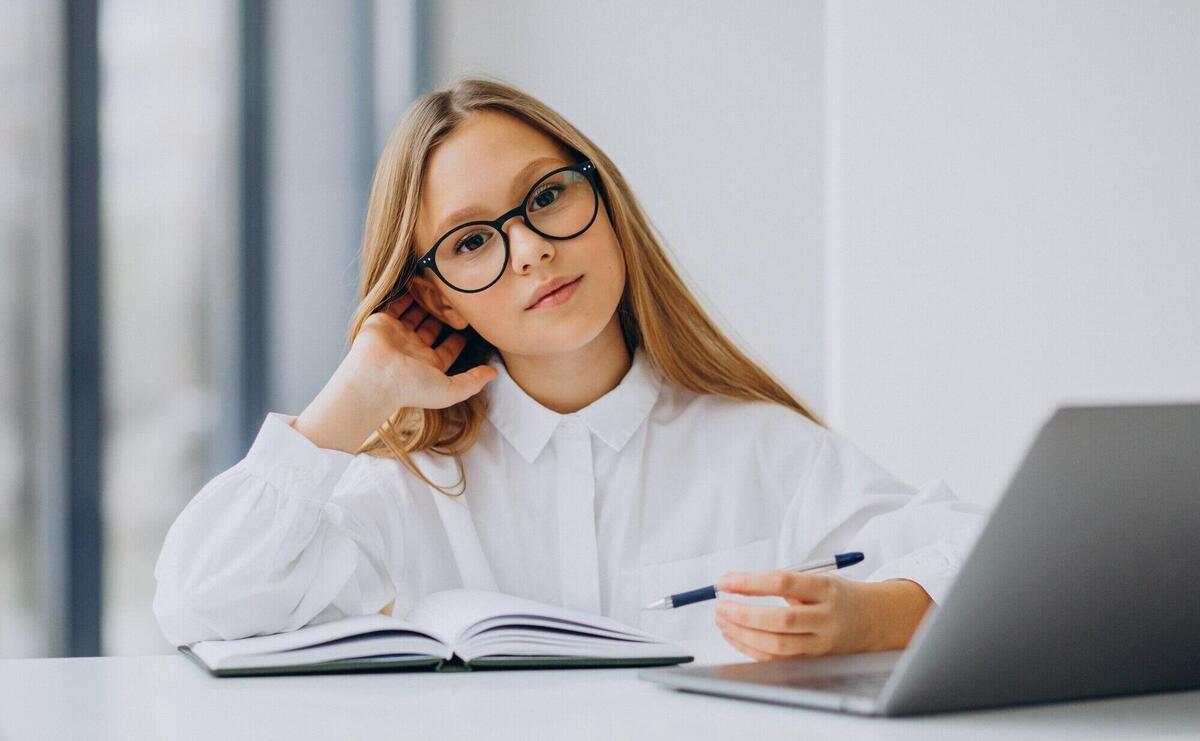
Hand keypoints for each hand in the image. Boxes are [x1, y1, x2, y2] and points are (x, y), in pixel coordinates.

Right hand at [292, 291, 497, 452]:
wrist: (376, 379)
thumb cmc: (412, 387)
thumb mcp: (451, 390)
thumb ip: (474, 381)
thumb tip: (495, 374)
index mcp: (429, 365)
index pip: (448, 349)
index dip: (459, 337)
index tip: (471, 322)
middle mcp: (414, 349)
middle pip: (432, 327)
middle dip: (444, 314)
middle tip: (457, 298)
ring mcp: (398, 334)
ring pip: (416, 313)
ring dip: (427, 302)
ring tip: (441, 286)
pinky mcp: (383, 321)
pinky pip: (397, 303)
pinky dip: (407, 292)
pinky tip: (420, 281)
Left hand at [713, 571, 931, 660]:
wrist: (873, 620)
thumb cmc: (837, 596)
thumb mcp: (819, 579)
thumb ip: (784, 584)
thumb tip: (736, 586)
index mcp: (826, 589)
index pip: (783, 583)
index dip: (750, 582)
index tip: (725, 581)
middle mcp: (826, 618)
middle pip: (779, 620)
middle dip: (743, 614)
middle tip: (720, 605)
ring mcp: (821, 643)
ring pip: (777, 645)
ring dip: (742, 633)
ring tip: (721, 619)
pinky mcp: (813, 661)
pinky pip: (776, 659)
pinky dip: (750, 648)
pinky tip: (733, 635)